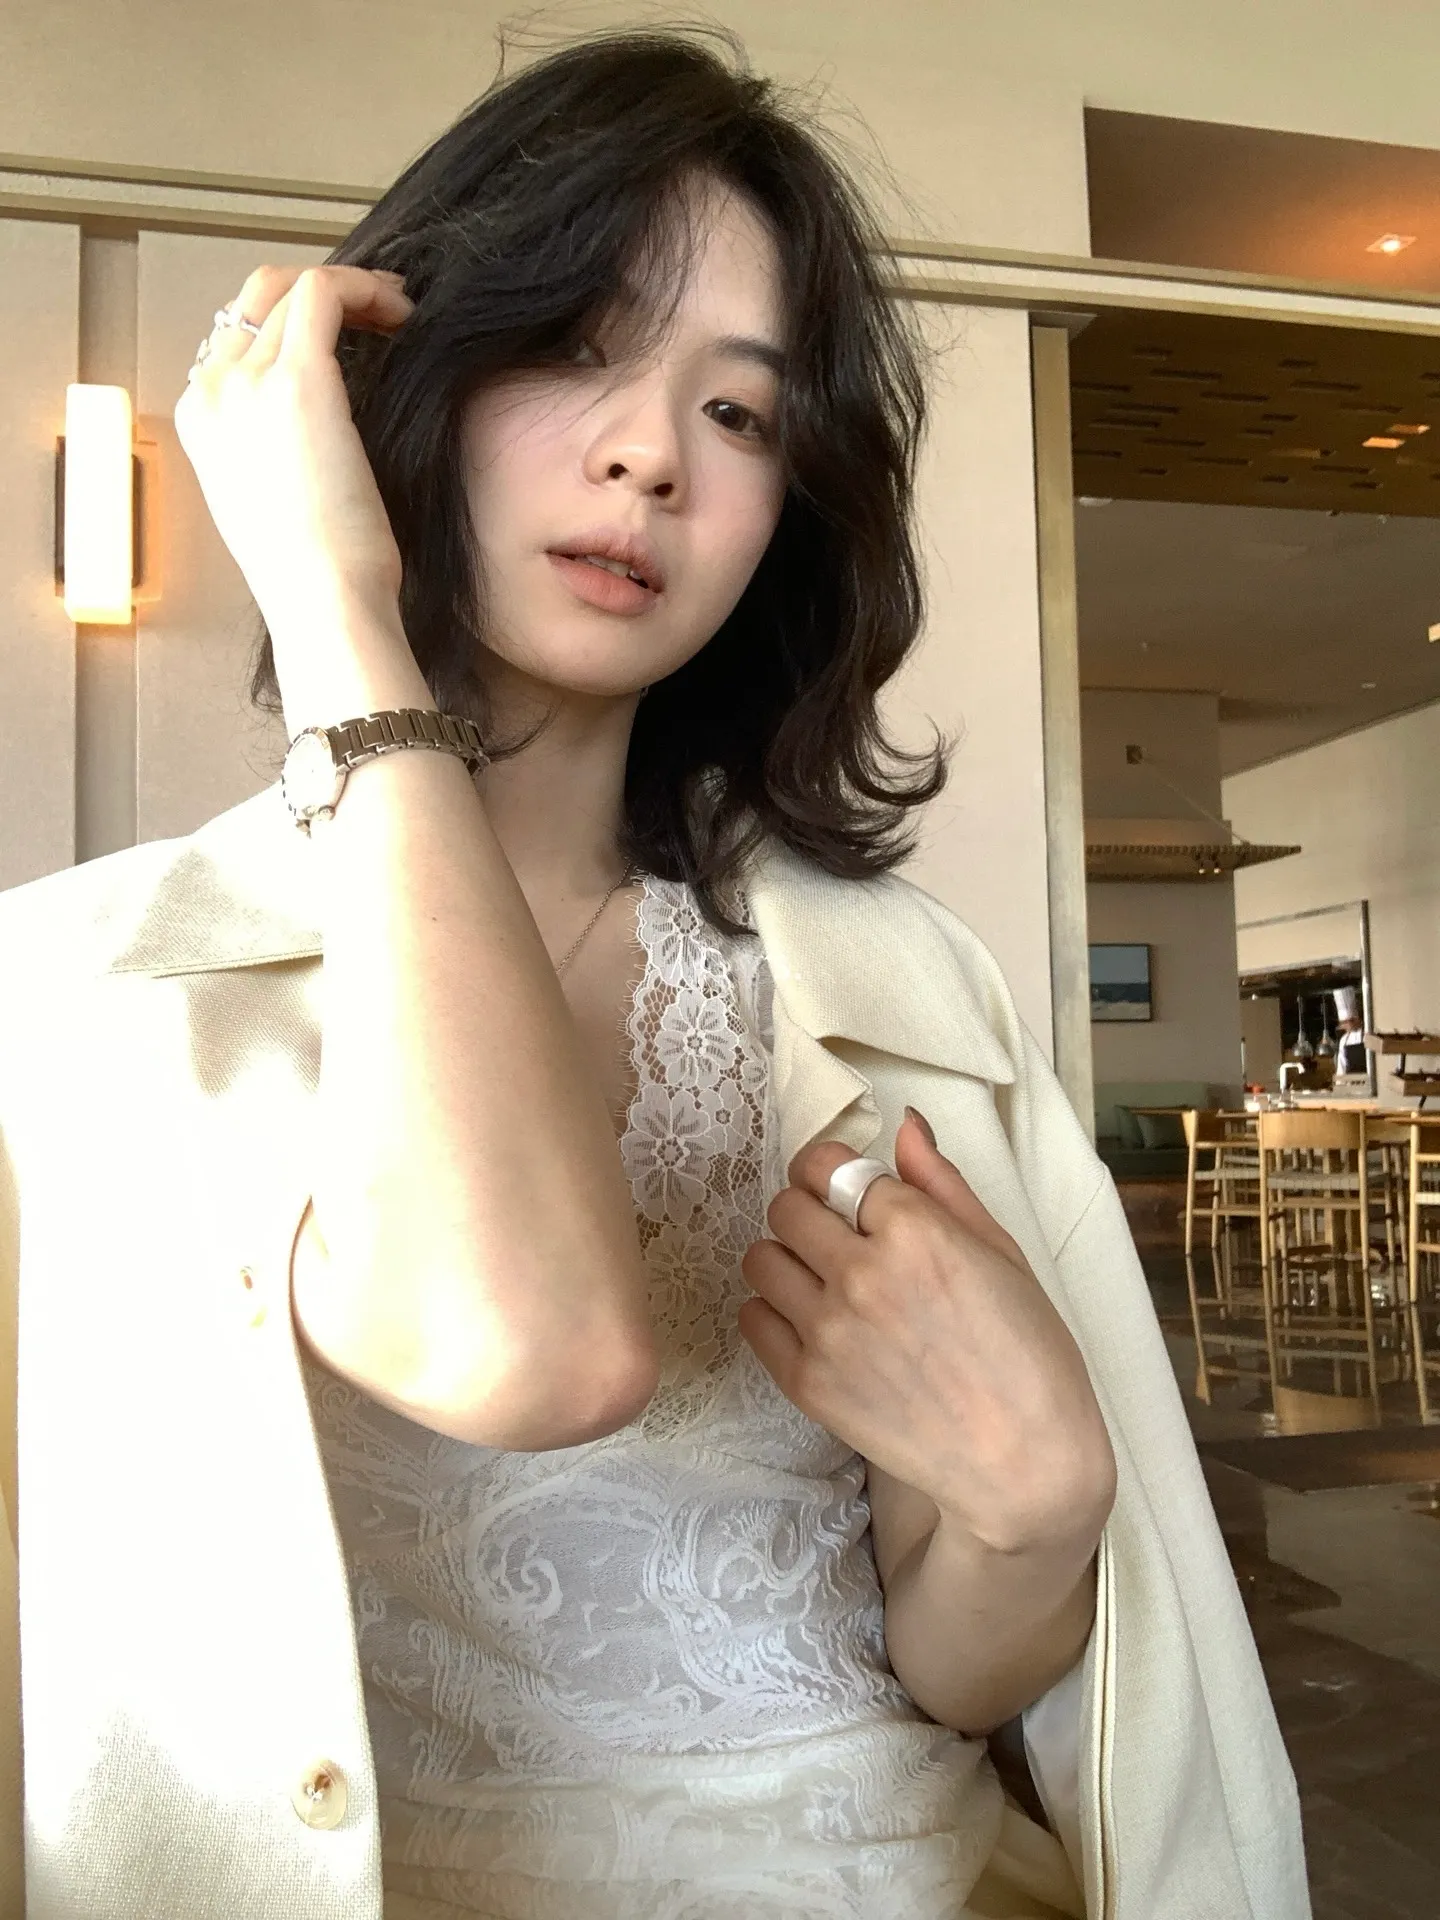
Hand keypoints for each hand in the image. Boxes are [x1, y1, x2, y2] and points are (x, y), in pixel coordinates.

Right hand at [174, 263, 413, 645]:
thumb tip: (312, 420)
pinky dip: (365, 287)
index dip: (294, 321)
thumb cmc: (312, 571)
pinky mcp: (299, 380)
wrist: (319, 601)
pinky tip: (402, 312)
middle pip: (256, 297)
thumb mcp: (270, 498)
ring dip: (349, 287)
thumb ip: (272, 446)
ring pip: (290, 286)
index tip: (347, 333)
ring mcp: (248, 380)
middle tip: (376, 309)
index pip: (238, 337)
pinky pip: (324, 290)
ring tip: (395, 310)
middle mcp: (213, 389)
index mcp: (200, 419)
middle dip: (318, 291)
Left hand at [737, 1110, 1115, 1555]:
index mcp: (915, 1231)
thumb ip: (942, 1184)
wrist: (1024, 1465)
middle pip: (787, 1206)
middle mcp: (862, 1274)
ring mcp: (829, 1331)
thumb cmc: (1031, 1356)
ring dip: (786, 1258)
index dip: (837, 1173)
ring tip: (822, 1279)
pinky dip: (774, 1312)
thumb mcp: (1002, 1253)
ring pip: (761, 1257)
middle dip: (810, 1210)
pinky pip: (753, 1319)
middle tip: (837, 1235)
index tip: (848, 1190)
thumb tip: (905, 1125)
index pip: (832, 1166)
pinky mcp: (808, 1384)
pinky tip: (812, 1322)